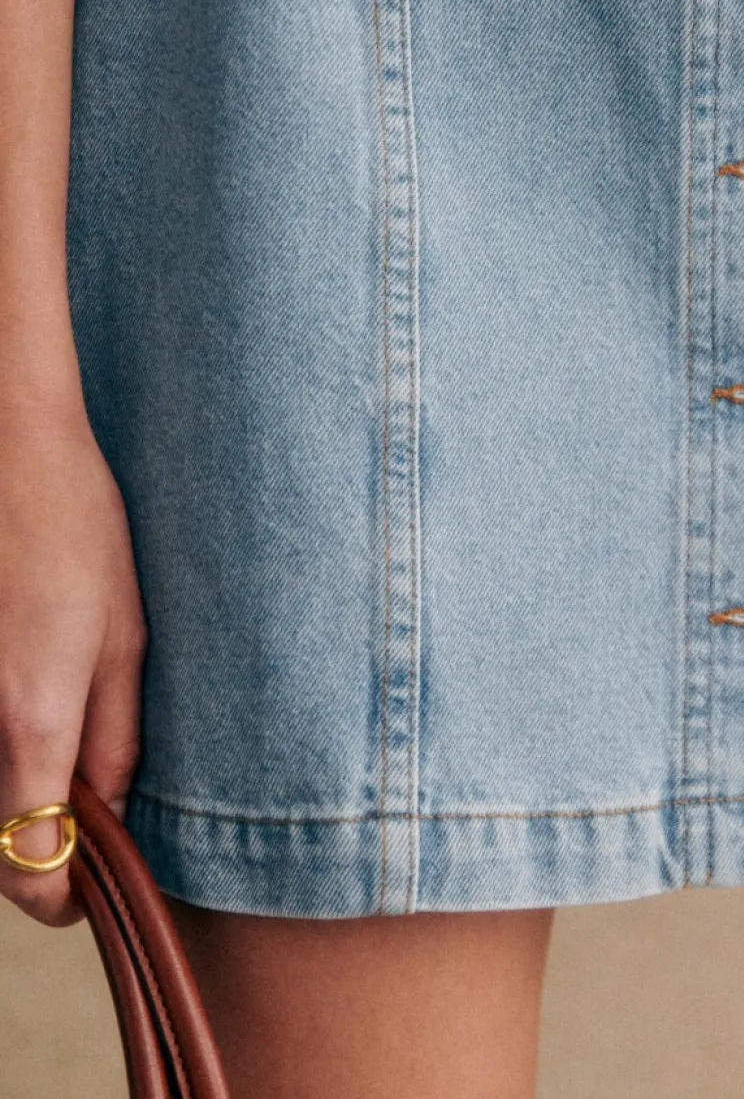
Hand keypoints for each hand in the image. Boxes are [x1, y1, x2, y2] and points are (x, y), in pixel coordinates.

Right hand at [0, 398, 145, 923]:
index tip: (84, 896)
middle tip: (89, 806)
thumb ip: (115, 734)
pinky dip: (0, 741)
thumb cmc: (78, 527)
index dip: (59, 896)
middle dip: (37, 838)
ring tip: (65, 723)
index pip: (28, 864)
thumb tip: (110, 812)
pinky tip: (30, 686)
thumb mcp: (125, 633)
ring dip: (16, 784)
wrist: (11, 452)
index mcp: (33, 715)